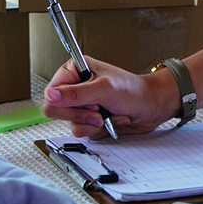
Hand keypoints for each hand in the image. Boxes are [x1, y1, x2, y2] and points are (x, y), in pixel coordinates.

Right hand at [42, 56, 179, 139]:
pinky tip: (112, 119)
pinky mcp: (89, 120)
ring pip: (71, 124)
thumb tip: (50, 95)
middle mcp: (76, 88)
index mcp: (75, 71)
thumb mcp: (105, 89)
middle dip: (81, 114)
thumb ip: (76, 94)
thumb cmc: (134, 91)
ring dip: (93, 123)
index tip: (87, 102)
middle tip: (98, 110)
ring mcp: (82, 105)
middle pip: (57, 111)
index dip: (66, 103)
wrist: (152, 106)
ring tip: (109, 113)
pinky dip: (100, 129)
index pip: (51, 93)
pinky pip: (84, 133)